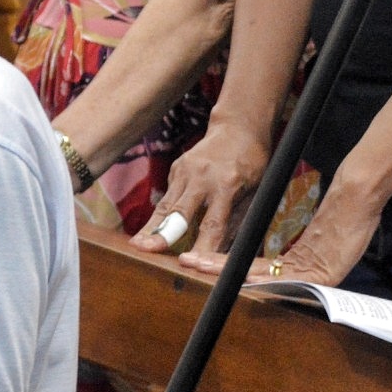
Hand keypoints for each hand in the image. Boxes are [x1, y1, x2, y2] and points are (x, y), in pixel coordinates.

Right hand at [131, 120, 269, 255]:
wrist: (238, 128)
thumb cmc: (252, 164)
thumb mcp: (254, 192)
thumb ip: (237, 221)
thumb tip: (222, 252)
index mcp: (227, 184)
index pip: (213, 224)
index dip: (202, 246)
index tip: (191, 263)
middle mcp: (202, 176)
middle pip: (179, 211)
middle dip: (162, 233)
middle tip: (146, 249)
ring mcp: (185, 170)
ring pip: (165, 205)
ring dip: (151, 227)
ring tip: (137, 245)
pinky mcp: (176, 168)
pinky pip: (168, 196)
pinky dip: (161, 215)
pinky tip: (151, 231)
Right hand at [183, 171, 380, 285]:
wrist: (358, 200)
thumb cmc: (339, 211)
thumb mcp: (314, 231)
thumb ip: (295, 242)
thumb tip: (275, 242)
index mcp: (296, 263)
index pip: (254, 269)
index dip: (227, 268)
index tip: (200, 262)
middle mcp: (300, 273)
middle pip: (253, 277)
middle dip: (219, 273)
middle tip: (191, 265)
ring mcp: (311, 275)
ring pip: (265, 280)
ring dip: (233, 276)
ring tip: (204, 267)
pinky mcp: (326, 274)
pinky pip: (291, 281)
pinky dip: (267, 280)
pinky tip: (245, 276)